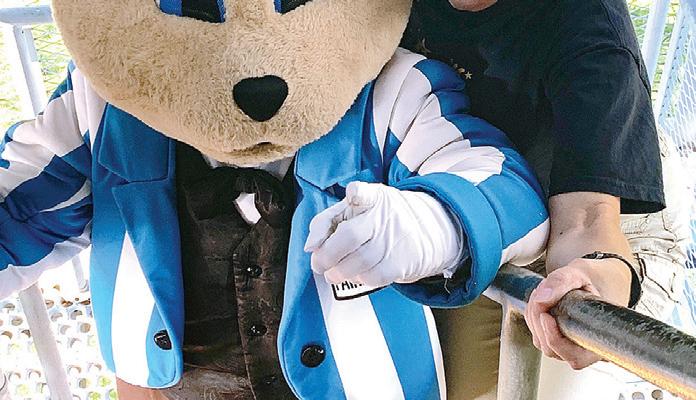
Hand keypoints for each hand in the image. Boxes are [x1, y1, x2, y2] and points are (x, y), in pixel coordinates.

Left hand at [304, 181, 460, 286]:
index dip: (357, 193)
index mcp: (372, 197)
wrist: (422, 231)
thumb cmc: (376, 220)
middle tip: (319, 264)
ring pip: (359, 262)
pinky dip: (357, 279)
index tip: (353, 194)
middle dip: (327, 255)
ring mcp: (394, 240)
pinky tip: (354, 275)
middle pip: (350, 236)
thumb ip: (325, 222)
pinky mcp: (401, 262)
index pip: (365, 192)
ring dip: (338, 272)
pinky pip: (373, 277)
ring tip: (333, 273)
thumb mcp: (352, 210)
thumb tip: (310, 246)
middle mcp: (384, 216)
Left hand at [524, 257, 631, 368]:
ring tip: (543, 294)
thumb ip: (560, 281)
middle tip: (541, 294)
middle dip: (539, 320)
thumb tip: (541, 299)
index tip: (546, 316)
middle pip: (550, 348)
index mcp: (599, 342)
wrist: (586, 282)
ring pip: (541, 342)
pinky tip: (541, 302)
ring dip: (534, 317)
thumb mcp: (577, 275)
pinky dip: (532, 317)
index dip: (555, 340)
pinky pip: (536, 335)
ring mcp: (566, 349)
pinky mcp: (553, 342)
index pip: (574, 357)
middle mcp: (583, 351)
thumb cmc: (586, 283)